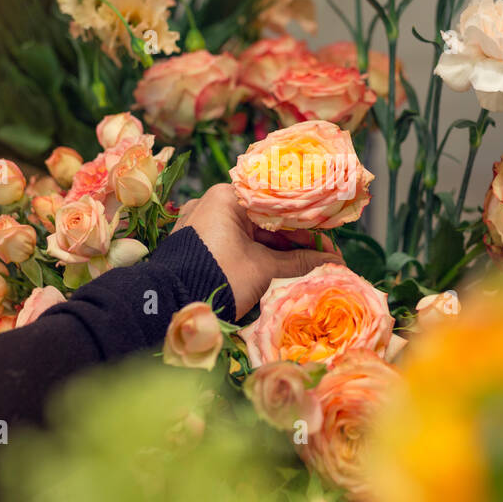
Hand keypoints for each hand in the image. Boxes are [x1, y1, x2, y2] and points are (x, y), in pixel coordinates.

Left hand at [173, 184, 341, 318]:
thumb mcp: (264, 270)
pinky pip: (235, 241)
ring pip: (251, 231)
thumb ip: (300, 262)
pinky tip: (281, 267)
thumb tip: (335, 262)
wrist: (168, 305)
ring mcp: (201, 222)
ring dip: (278, 248)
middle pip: (265, 217)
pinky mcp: (196, 241)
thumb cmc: (218, 277)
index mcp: (228, 196)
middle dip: (295, 239)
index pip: (278, 202)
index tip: (329, 237)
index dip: (308, 221)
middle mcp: (212, 201)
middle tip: (324, 256)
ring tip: (307, 265)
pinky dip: (257, 253)